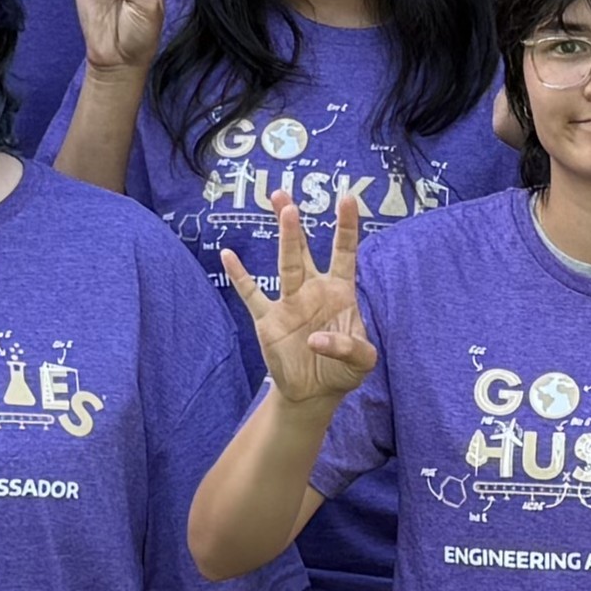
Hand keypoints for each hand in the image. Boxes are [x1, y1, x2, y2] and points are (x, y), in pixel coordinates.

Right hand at [220, 188, 378, 411]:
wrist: (314, 393)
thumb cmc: (342, 370)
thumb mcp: (362, 362)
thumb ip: (350, 348)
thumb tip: (316, 338)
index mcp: (340, 291)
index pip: (344, 252)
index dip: (347, 226)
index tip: (348, 198)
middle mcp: (313, 289)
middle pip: (304, 249)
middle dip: (295, 224)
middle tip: (286, 197)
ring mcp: (289, 302)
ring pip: (284, 264)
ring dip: (284, 239)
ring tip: (280, 210)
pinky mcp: (268, 320)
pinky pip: (252, 294)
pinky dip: (240, 276)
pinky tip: (229, 255)